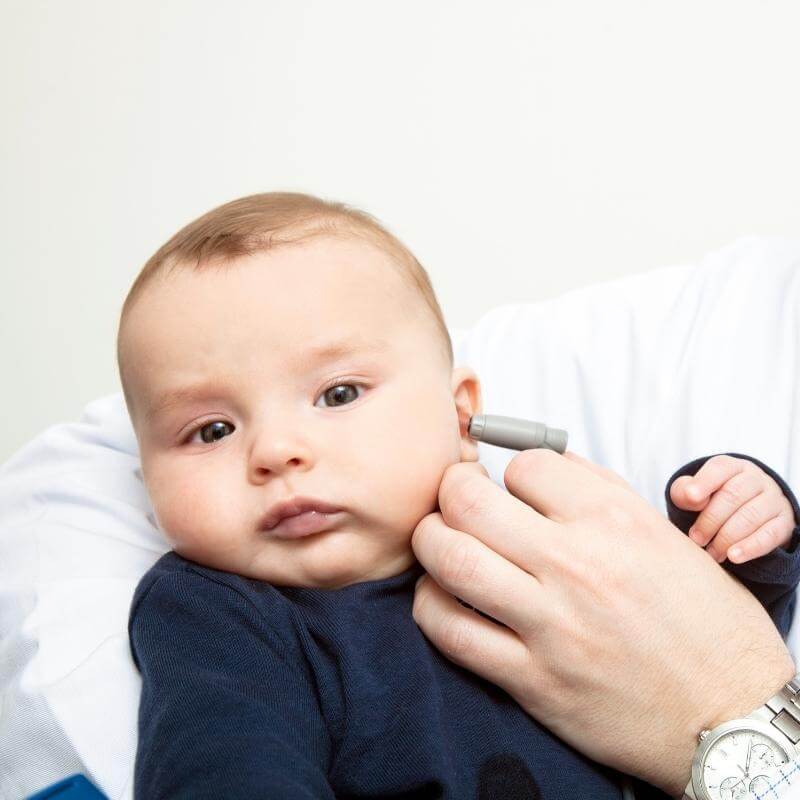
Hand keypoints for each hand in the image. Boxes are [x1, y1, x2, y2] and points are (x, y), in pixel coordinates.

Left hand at [411, 450, 794, 795]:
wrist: (729, 714)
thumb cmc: (702, 621)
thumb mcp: (664, 537)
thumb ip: (599, 491)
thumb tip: (541, 461)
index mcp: (615, 522)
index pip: (524, 464)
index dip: (509, 469)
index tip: (509, 486)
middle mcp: (578, 566)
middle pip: (468, 501)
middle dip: (450, 488)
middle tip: (455, 498)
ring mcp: (552, 625)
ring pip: (449, 559)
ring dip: (430, 540)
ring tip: (440, 540)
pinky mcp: (533, 680)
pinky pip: (450, 631)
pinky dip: (430, 605)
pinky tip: (443, 596)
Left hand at [670, 455, 795, 562]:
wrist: (744, 513)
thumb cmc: (712, 500)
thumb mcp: (694, 492)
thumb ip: (685, 491)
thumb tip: (690, 496)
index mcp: (732, 467)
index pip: (720, 468)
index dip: (704, 482)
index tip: (691, 497)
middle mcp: (755, 479)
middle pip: (733, 495)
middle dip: (711, 519)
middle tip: (696, 539)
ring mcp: (773, 500)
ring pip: (751, 516)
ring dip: (727, 537)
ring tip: (711, 553)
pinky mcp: (783, 522)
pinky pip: (769, 534)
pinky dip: (750, 547)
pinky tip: (734, 557)